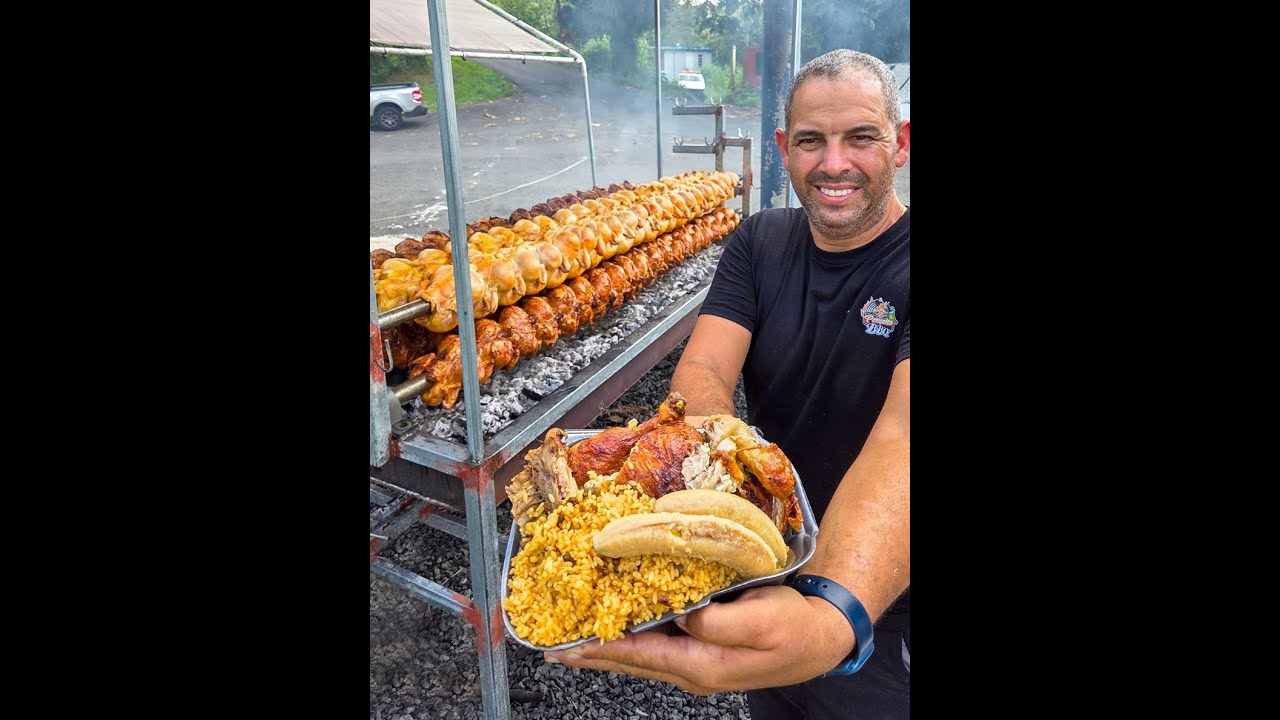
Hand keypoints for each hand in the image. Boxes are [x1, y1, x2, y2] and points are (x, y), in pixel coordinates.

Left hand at [544, 585, 852, 694]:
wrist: (822, 637)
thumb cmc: (794, 627)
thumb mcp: (760, 620)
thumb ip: (717, 622)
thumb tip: (682, 616)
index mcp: (703, 665)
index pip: (639, 657)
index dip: (600, 650)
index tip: (565, 648)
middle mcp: (695, 670)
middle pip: (633, 662)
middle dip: (594, 653)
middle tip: (554, 647)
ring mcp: (699, 665)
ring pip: (643, 657)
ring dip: (610, 649)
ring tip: (577, 641)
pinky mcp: (705, 653)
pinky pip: (659, 649)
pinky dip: (634, 641)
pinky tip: (622, 631)